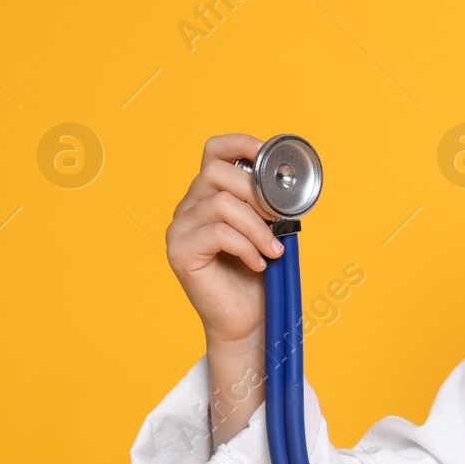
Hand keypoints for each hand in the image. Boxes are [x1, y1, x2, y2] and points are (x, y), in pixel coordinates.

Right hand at [165, 133, 285, 346]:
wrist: (248, 320)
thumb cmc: (259, 276)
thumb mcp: (268, 230)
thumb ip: (267, 205)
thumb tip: (283, 185)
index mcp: (209, 195)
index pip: (214, 151)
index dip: (240, 143)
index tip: (268, 154)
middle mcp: (189, 207)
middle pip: (216, 173)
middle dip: (255, 191)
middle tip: (277, 218)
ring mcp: (180, 229)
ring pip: (220, 204)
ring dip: (256, 227)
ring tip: (272, 249)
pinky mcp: (180, 252)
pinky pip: (217, 233)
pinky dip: (246, 246)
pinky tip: (257, 263)